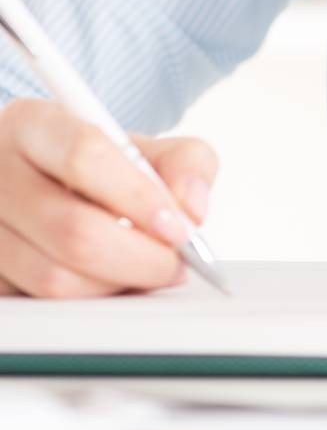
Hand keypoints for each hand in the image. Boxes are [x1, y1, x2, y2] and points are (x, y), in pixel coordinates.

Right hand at [0, 98, 218, 298]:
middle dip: (139, 257)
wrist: (48, 184)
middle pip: (73, 229)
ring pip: (55, 277)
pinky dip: (88, 301)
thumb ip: (185, 162)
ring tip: (146, 270)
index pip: (85, 156)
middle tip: (174, 263)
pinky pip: (41, 304)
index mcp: (31, 125)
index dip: (139, 198)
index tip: (176, 225)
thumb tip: (192, 207)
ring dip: (116, 284)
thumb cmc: (98, 167)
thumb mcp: (142, 147)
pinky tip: (109, 280)